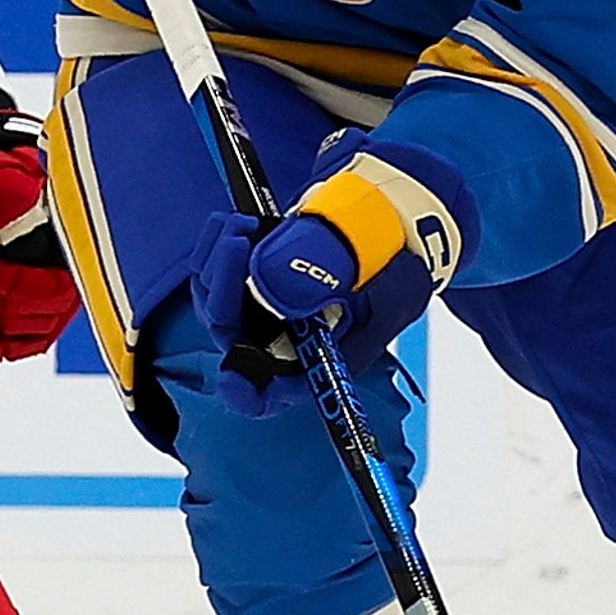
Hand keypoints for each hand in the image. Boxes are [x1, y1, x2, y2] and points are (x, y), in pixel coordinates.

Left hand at [184, 143, 467, 419]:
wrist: (401, 227)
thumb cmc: (398, 274)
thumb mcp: (384, 297)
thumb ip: (339, 301)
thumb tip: (285, 295)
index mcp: (311, 359)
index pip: (266, 393)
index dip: (246, 393)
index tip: (234, 378)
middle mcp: (280, 336)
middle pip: (227, 328)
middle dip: (223, 283)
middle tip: (239, 241)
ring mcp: (262, 303)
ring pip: (213, 292)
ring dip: (217, 256)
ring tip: (244, 222)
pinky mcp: (254, 270)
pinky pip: (216, 263)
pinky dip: (219, 239)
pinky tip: (241, 221)